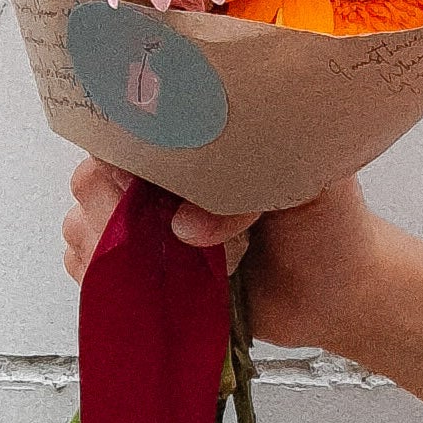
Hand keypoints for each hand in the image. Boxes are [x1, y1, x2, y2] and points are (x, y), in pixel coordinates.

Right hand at [62, 158, 387, 357]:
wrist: (339, 293)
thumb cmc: (329, 225)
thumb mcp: (308, 187)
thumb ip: (250, 191)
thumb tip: (185, 229)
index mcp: (196, 140)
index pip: (125, 128)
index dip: (119, 153)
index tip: (138, 183)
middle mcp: (161, 178)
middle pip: (91, 179)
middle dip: (113, 210)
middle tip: (161, 235)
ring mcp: (147, 226)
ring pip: (82, 225)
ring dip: (113, 250)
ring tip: (172, 265)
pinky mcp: (143, 272)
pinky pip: (89, 270)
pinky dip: (106, 279)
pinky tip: (148, 284)